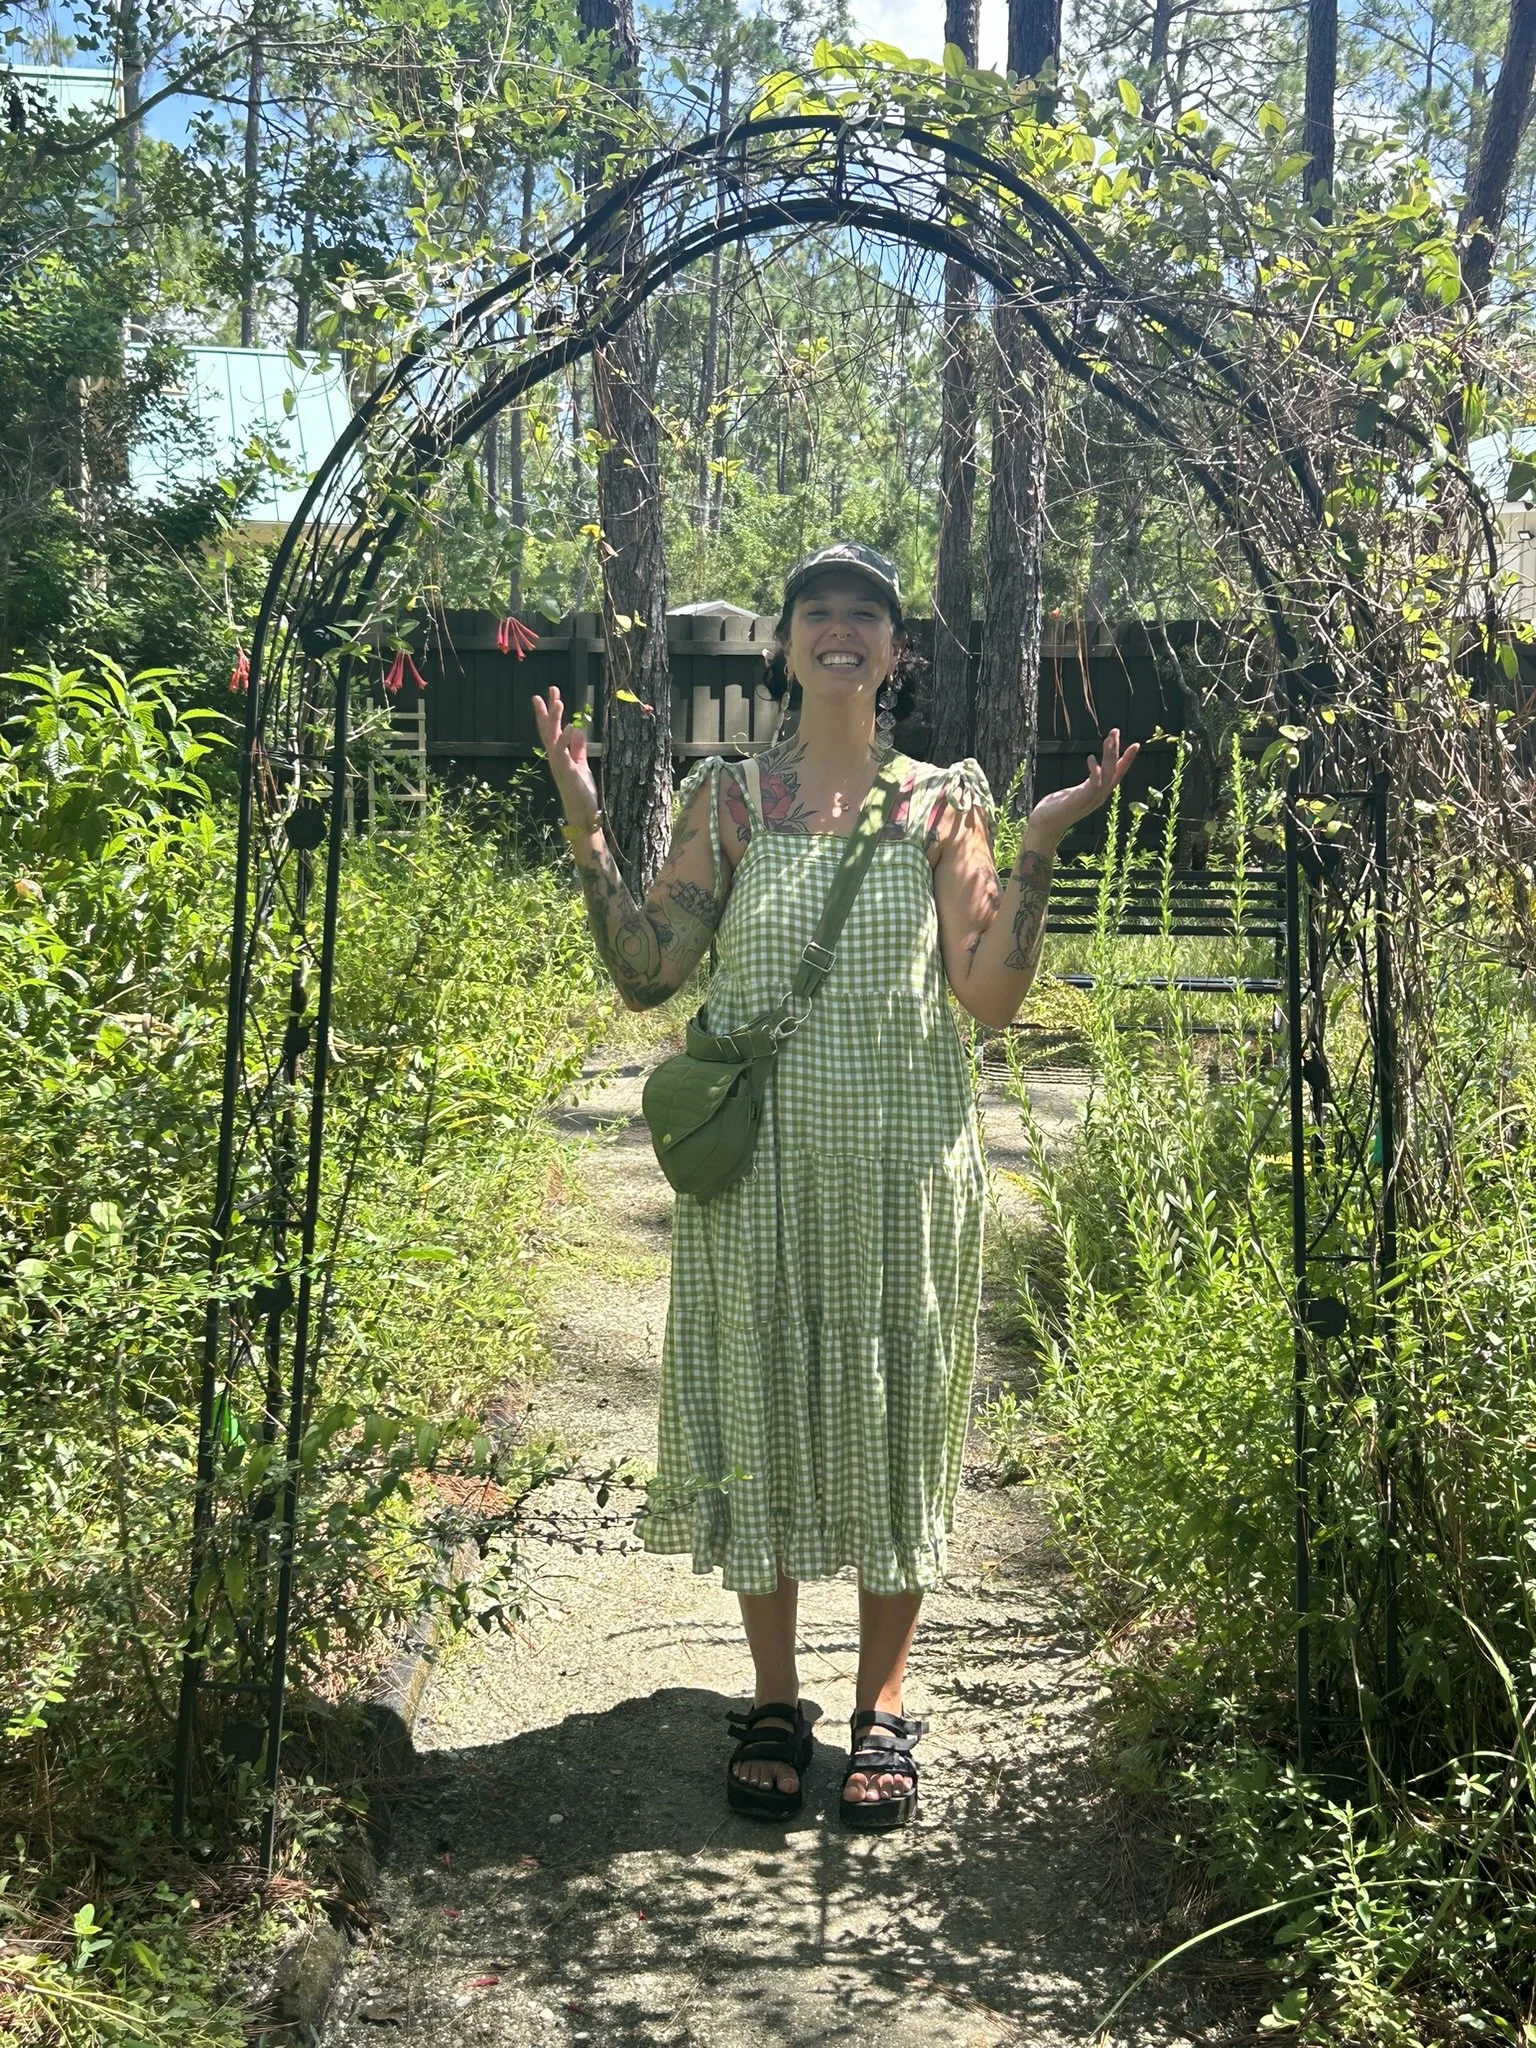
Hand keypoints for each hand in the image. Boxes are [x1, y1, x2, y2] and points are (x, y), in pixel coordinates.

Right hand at [531, 685, 600, 824]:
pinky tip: (573, 726)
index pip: (550, 730)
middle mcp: (555, 758)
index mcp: (558, 755)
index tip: (546, 695)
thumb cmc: (581, 791)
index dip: (547, 713)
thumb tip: (579, 730)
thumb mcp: (581, 765)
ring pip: (553, 738)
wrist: (582, 813)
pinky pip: (564, 753)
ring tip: (559, 701)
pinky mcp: (568, 772)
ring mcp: (560, 764)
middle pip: (548, 729)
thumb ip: (578, 748)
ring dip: (555, 719)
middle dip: (548, 710)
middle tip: (551, 689)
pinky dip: (567, 739)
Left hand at [1022, 728, 1139, 850]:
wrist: (1044, 826)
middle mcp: (1098, 796)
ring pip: (1107, 775)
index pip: (1117, 774)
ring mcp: (1090, 799)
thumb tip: (1090, 773)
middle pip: (1114, 771)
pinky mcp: (1079, 801)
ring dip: (1109, 756)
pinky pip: (1093, 785)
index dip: (1127, 760)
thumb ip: (1086, 784)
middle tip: (1116, 731)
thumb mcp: (1075, 792)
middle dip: (1116, 751)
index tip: (1135, 744)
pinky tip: (1090, 757)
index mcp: (1098, 793)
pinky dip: (1095, 771)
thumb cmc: (1056, 809)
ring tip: (1109, 739)